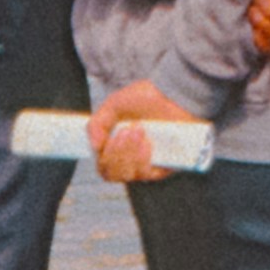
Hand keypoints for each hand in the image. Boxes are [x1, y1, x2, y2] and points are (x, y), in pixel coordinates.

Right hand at [88, 77, 209, 186]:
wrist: (174, 94)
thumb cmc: (146, 98)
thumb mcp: (114, 105)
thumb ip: (97, 123)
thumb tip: (95, 146)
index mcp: (116, 147)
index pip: (103, 165)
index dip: (102, 156)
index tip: (106, 139)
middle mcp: (130, 160)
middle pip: (111, 173)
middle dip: (115, 152)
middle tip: (128, 129)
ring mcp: (146, 165)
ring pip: (126, 175)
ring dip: (127, 154)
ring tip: (139, 130)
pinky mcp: (163, 167)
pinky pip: (145, 174)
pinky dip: (141, 160)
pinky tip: (146, 143)